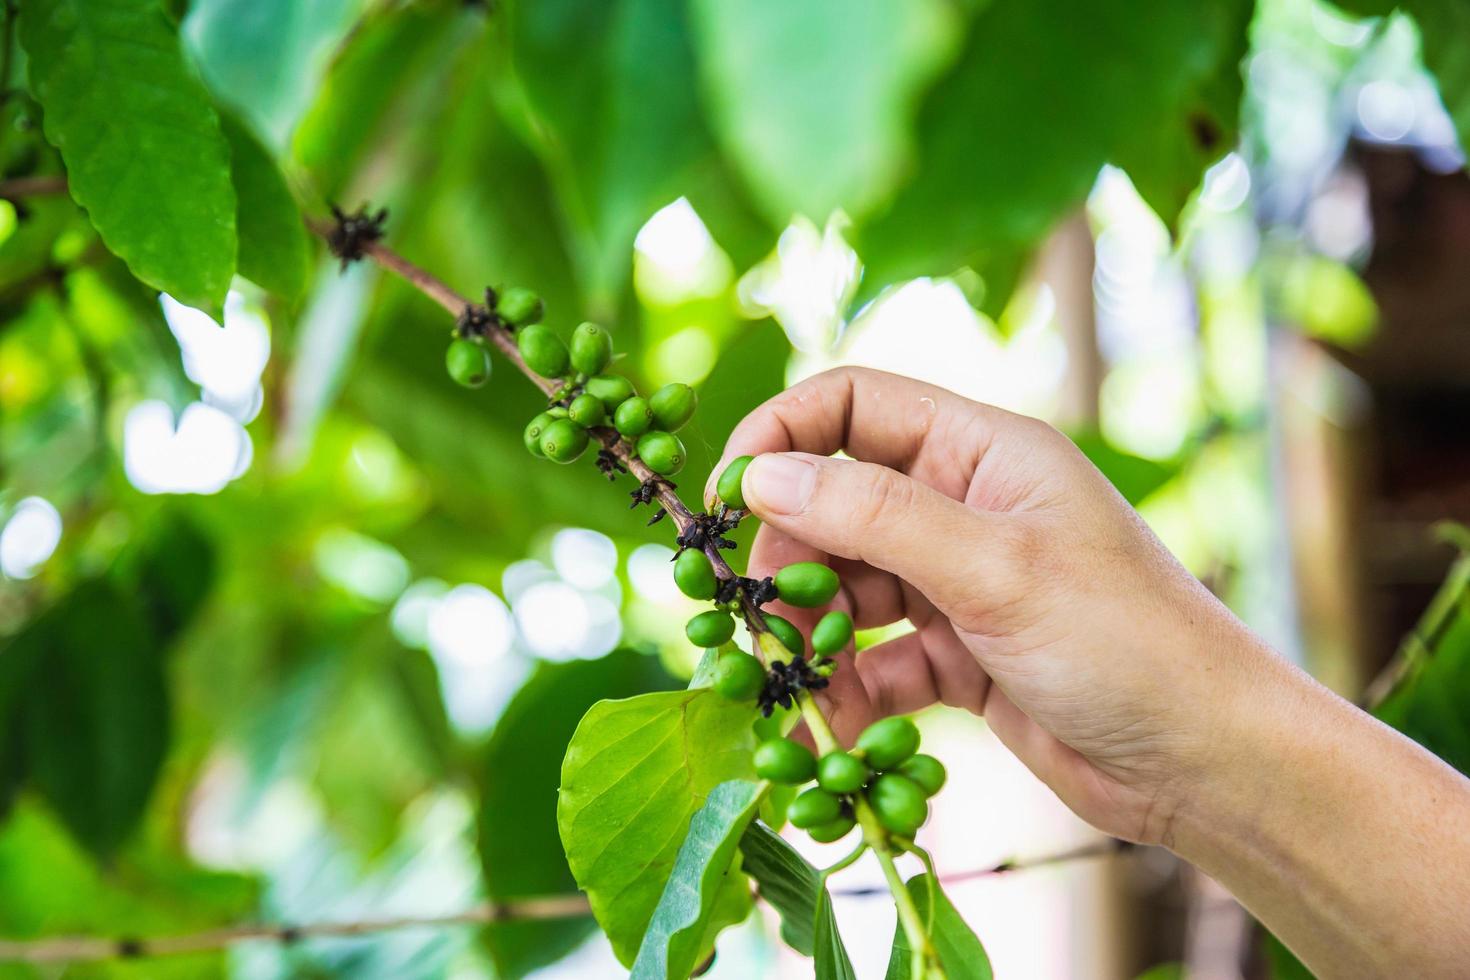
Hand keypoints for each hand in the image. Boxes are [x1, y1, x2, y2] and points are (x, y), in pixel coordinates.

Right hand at [708, 366, 1277, 846]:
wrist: (1208, 764)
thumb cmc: (1124, 643)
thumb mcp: (994, 568)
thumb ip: (874, 515)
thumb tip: (762, 473)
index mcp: (984, 449)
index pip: (855, 403)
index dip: (783, 435)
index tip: (729, 493)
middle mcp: (966, 504)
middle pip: (837, 501)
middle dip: (790, 554)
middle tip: (758, 613)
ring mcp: (961, 582)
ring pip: (847, 587)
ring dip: (811, 634)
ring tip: (793, 684)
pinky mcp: (961, 655)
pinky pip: (877, 660)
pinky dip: (849, 693)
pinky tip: (834, 732)